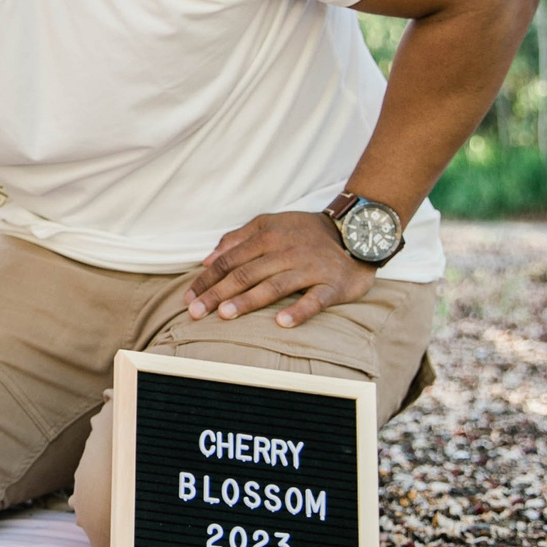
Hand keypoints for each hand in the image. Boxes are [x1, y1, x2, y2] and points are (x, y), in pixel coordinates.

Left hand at [184, 211, 375, 328]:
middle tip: (196, 312)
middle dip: (218, 293)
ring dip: (249, 300)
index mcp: (268, 237)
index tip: (189, 297)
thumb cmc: (306, 232)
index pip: (230, 260)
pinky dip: (299, 310)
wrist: (357, 231)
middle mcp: (286, 252)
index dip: (207, 279)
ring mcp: (309, 268)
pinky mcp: (332, 284)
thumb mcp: (270, 223)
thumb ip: (238, 238)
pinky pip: (314, 299)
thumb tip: (208, 259)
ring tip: (226, 315)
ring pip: (274, 286)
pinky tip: (282, 323)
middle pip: (246, 274)